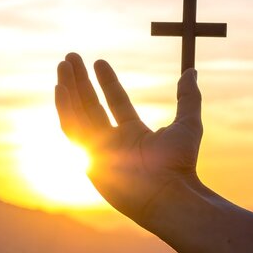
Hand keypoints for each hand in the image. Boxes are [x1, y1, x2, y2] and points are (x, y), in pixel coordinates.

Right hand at [55, 53, 202, 227]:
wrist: (169, 194)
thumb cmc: (180, 165)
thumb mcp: (188, 124)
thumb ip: (188, 97)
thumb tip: (191, 72)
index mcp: (132, 133)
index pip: (115, 102)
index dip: (106, 81)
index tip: (99, 61)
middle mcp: (112, 141)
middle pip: (90, 105)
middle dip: (79, 81)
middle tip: (69, 58)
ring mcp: (99, 150)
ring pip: (77, 115)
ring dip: (68, 90)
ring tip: (62, 66)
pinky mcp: (88, 158)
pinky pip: (72, 131)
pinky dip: (64, 110)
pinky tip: (61, 89)